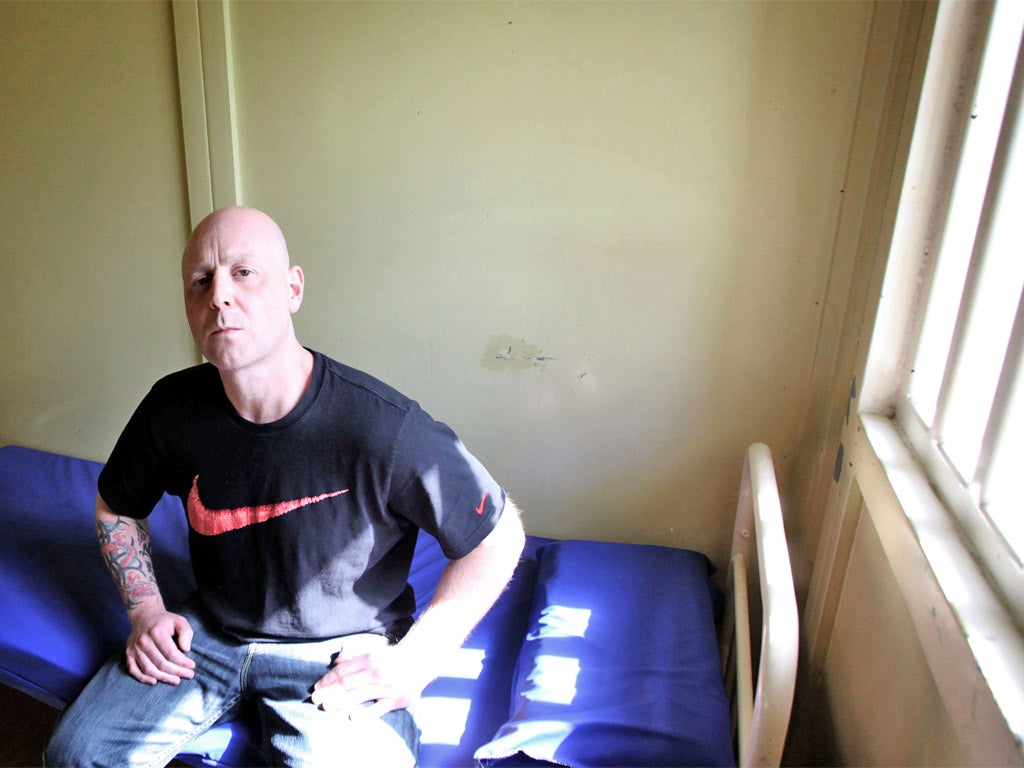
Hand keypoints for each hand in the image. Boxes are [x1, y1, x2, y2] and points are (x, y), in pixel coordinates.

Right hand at [125, 608, 195, 685]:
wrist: (145, 616)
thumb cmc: (165, 621)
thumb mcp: (179, 621)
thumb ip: (186, 632)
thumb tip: (186, 649)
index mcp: (157, 633)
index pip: (171, 654)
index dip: (182, 663)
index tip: (192, 666)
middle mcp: (143, 641)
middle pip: (160, 663)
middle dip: (176, 672)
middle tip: (189, 675)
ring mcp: (134, 649)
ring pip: (148, 669)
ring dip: (163, 678)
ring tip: (176, 680)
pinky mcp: (128, 654)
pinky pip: (133, 670)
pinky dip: (143, 678)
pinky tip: (154, 681)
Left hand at [310, 643, 428, 719]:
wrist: (421, 660)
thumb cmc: (394, 656)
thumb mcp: (375, 650)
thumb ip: (355, 654)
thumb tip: (338, 658)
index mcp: (371, 659)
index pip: (344, 670)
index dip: (328, 679)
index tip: (317, 686)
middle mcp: (378, 672)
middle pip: (348, 684)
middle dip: (329, 692)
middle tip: (314, 700)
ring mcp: (387, 687)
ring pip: (359, 696)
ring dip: (340, 703)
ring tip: (326, 707)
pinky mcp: (397, 700)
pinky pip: (379, 709)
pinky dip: (366, 714)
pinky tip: (352, 717)